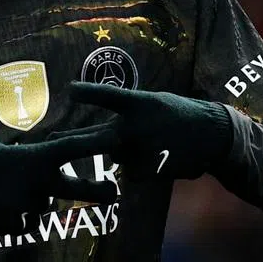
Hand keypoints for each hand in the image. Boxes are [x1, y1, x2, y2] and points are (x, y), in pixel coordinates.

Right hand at [0, 123, 119, 232]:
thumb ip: (14, 151)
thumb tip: (19, 151)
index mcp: (31, 158)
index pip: (70, 148)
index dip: (95, 142)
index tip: (117, 137)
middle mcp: (35, 183)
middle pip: (76, 189)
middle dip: (98, 191)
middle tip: (114, 191)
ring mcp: (25, 207)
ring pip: (41, 207)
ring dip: (30, 201)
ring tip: (0, 192)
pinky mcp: (14, 226)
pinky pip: (23, 222)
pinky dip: (13, 216)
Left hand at [63, 81, 233, 179]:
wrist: (212, 135)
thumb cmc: (178, 113)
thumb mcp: (153, 103)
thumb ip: (124, 117)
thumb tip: (95, 136)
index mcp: (140, 103)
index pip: (109, 96)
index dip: (88, 92)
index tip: (70, 90)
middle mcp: (138, 128)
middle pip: (96, 138)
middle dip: (70, 142)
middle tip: (49, 140)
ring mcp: (143, 152)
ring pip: (116, 156)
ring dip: (124, 152)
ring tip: (152, 142)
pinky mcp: (149, 171)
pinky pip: (130, 171)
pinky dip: (137, 166)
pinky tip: (157, 156)